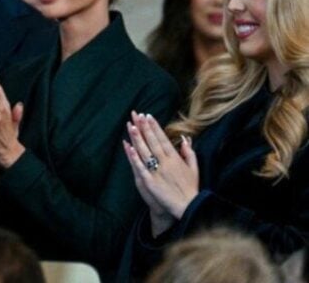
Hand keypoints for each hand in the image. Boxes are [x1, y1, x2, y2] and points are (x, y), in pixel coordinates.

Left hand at [123, 111, 198, 235]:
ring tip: (131, 125)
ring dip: (137, 138)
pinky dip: (134, 157)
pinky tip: (128, 147)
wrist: (188, 206)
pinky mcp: (150, 181)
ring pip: (145, 151)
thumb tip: (184, 138)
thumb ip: (188, 152)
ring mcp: (157, 171)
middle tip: (137, 115)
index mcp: (175, 158)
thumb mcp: (194, 168)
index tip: (148, 116)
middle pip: (153, 142)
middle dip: (145, 127)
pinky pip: (140, 167)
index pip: (163, 139)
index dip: (154, 127)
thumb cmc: (190, 188)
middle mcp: (166, 162)